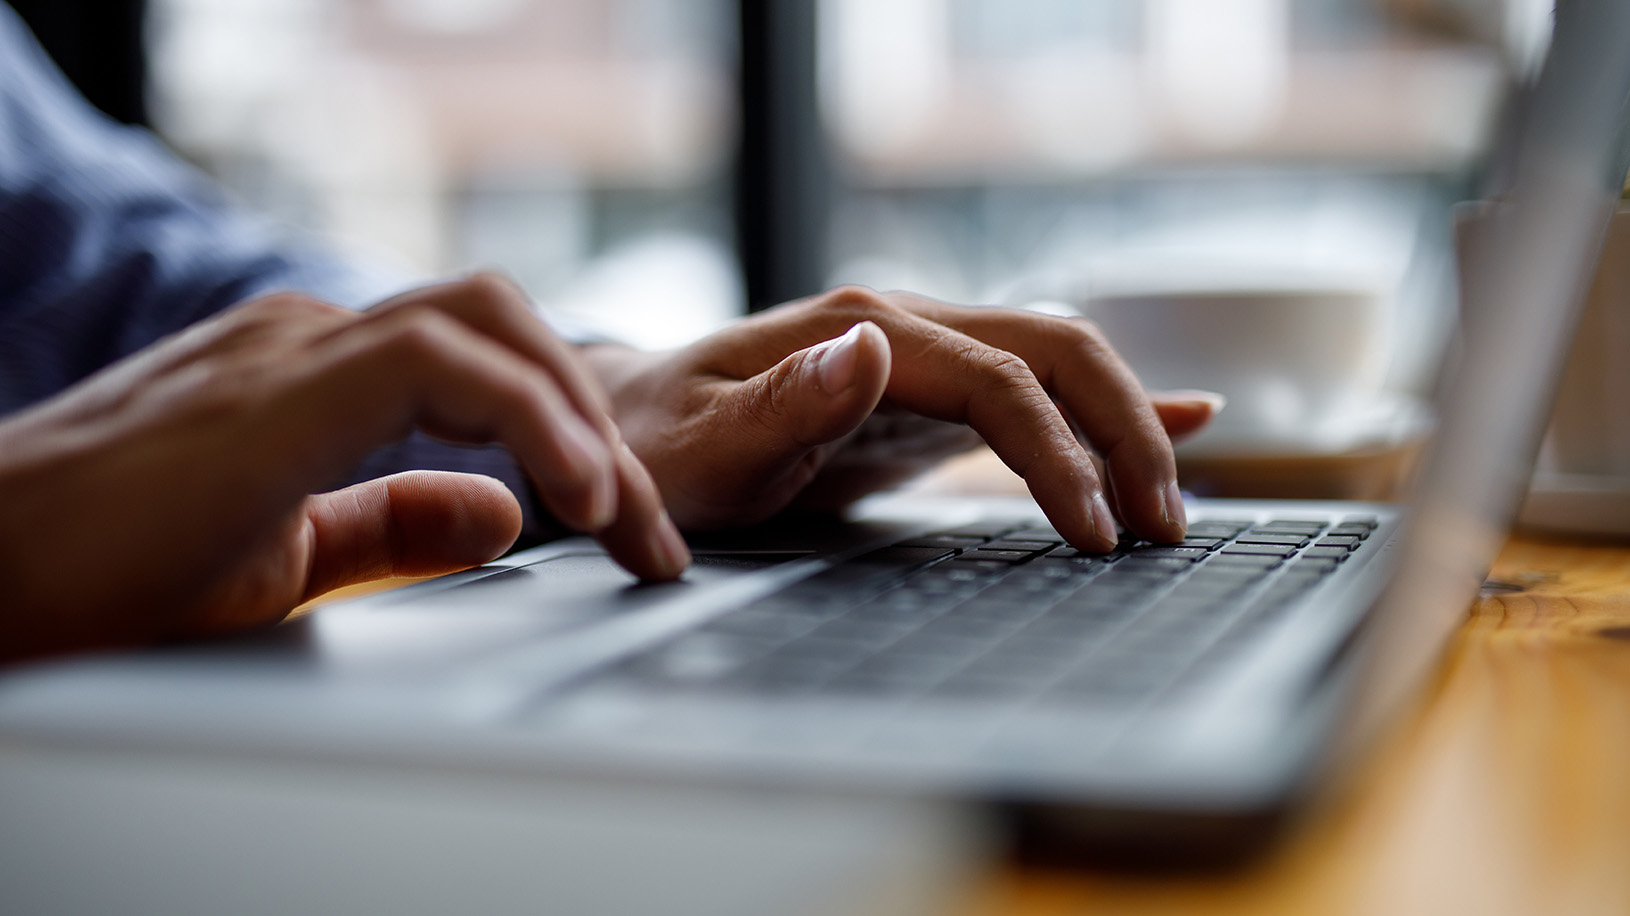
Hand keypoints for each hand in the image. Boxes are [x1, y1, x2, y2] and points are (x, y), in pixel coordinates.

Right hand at [0, 274, 688, 661]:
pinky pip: (440, 361)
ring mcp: (292, 348)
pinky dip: (530, 417)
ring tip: (628, 517)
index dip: (579, 436)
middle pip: (508, 326)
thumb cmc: (103, 571)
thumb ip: (391, 525)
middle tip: (654, 536)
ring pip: (489, 322)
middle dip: (603, 424)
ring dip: (583, 418)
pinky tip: (572, 495)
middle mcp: (313, 339)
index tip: (634, 532)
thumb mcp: (284, 557)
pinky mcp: (275, 385)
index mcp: (320, 372)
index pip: (491, 361)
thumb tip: (503, 513)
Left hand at [582, 286, 1219, 550]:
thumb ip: (783, 404)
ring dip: (1126, 428)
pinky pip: (1036, 386)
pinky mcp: (932, 391)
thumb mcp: (699, 446)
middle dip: (1124, 434)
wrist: (633, 425)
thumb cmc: (656, 447)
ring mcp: (925, 351)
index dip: (1057, 454)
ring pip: (1060, 363)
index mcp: (860, 328)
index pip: (998, 381)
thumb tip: (876, 348)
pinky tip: (1185, 416)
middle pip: (1055, 352)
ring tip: (1168, 509)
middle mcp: (905, 324)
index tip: (1091, 533)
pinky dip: (1107, 407)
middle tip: (1162, 528)